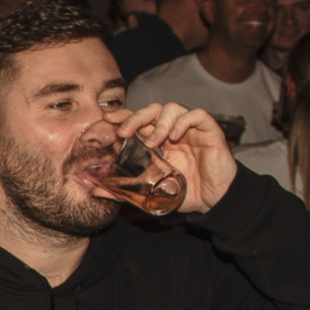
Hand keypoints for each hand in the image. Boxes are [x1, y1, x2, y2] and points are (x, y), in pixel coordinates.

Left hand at [111, 101, 236, 212]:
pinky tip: (176, 137)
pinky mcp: (210, 131)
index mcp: (160, 141)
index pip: (140, 120)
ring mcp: (191, 129)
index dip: (124, 116)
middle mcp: (173, 130)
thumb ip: (124, 191)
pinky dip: (184, 121)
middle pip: (153, 110)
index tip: (108, 119)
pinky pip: (197, 115)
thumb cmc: (185, 193)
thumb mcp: (150, 193)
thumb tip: (95, 191)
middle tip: (124, 131)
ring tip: (153, 142)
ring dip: (160, 122)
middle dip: (136, 117)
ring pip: (173, 108)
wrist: (214, 201)